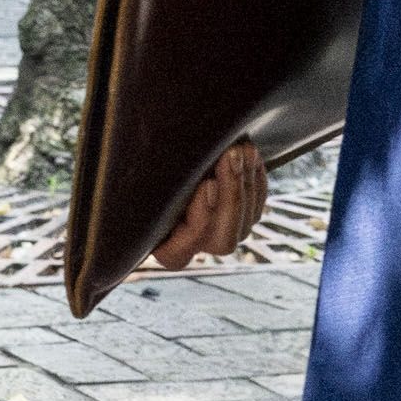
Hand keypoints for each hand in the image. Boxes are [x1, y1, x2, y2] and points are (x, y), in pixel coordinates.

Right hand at [155, 138, 268, 268]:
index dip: (199, 220)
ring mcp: (221, 234)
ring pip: (244, 225)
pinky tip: (250, 155)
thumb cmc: (144, 171)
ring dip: (246, 184)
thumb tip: (156, 166)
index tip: (206, 184)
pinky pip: (256, 208)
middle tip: (229, 156)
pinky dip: (256, 181)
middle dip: (231, 197)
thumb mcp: (144, 179)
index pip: (181, 252)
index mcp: (165, 250)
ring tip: (241, 148)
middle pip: (223, 241)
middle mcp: (196, 249)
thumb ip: (151, 184)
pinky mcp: (241, 218)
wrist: (167, 151)